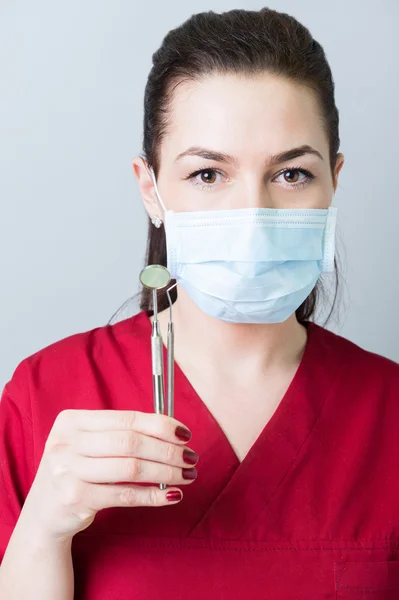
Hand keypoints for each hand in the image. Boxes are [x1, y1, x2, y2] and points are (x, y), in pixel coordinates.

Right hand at [20, 409, 197, 540]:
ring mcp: (68, 471)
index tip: (185, 434)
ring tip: (187, 476)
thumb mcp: (86, 444)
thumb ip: (119, 433)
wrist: (43, 514)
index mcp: (71, 420)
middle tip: (191, 458)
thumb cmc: (76, 471)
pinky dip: (153, 495)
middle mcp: (66, 443)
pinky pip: (125, 495)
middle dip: (168, 450)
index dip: (160, 425)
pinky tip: (171, 495)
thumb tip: (171, 430)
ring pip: (131, 468)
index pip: (126, 419)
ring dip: (166, 472)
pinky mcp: (75, 499)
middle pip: (131, 442)